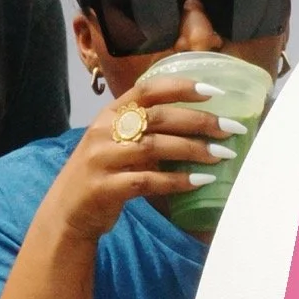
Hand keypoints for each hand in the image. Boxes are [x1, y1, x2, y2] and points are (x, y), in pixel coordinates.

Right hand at [49, 65, 239, 246]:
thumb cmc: (103, 173)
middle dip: (199, 121)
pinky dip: (176, 181)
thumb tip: (199, 124)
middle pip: (158, 117)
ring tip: (222, 155)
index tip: (214, 91)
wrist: (67, 212)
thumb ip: (146, 130)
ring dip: (193, 150)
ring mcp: (102, 159)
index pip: (147, 89)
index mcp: (109, 114)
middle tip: (230, 129)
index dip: (181, 87)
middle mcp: (104, 131)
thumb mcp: (117, 143)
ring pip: (154, 147)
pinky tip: (200, 181)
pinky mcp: (105, 187)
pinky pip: (147, 181)